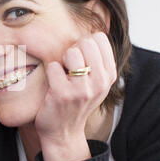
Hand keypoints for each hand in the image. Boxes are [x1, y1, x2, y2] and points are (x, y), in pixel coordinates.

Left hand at [34, 32, 116, 160]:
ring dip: (61, 60)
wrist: (62, 132)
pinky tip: (53, 85)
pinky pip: (53, 66)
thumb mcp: (95, 82)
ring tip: (61, 75)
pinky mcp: (63, 94)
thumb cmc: (75, 102)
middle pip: (86, 42)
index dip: (84, 43)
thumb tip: (93, 27)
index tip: (80, 59)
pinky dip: (50, 72)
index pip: (99, 38)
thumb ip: (97, 59)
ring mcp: (82, 89)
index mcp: (109, 75)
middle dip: (72, 50)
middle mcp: (100, 82)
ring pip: (71, 52)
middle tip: (68, 68)